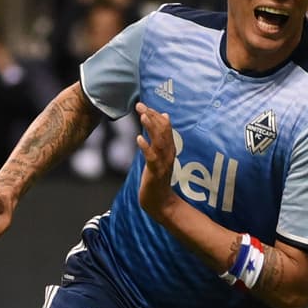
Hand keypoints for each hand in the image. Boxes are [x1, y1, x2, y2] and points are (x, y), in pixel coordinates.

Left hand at [135, 102, 176, 220]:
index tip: (145, 105)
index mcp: (169, 149)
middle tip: (140, 105)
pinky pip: (152, 158)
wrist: (160, 202)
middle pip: (163, 132)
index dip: (156, 116)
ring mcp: (163, 163)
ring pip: (159, 142)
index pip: (166, 128)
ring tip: (143, 117)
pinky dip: (146, 148)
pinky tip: (138, 139)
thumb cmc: (157, 178)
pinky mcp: (156, 173)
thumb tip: (163, 117)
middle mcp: (169, 154)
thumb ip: (160, 138)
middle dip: (152, 117)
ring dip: (151, 128)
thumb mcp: (158, 155)